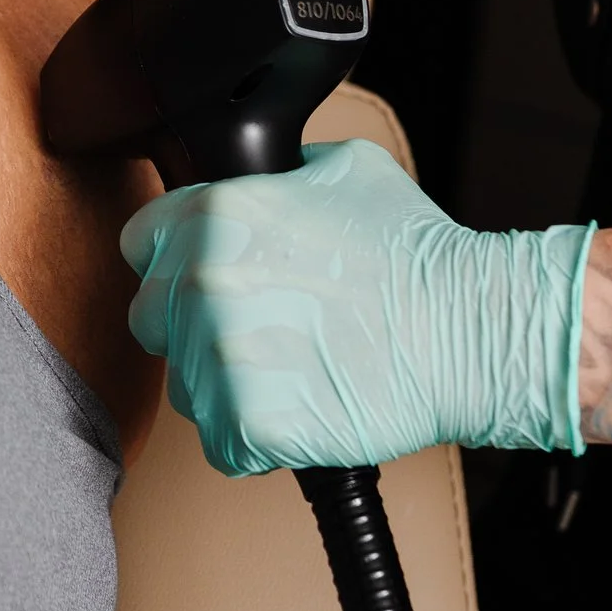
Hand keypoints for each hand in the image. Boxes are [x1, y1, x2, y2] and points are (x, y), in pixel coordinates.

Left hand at [122, 138, 594, 475]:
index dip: (173, 260)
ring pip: (186, 386)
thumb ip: (278, 174)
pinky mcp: (246, 424)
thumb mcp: (343, 168)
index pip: (141, 243)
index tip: (204, 278)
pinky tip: (298, 412)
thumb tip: (263, 176)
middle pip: (153, 317)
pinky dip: (254, 439)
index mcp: (214, 216)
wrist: (470, 333)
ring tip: (290, 372)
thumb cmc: (417, 254)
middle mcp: (202, 283)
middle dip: (194, 326)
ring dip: (225, 386)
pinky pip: (221, 443)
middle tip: (258, 331)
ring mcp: (219, 358)